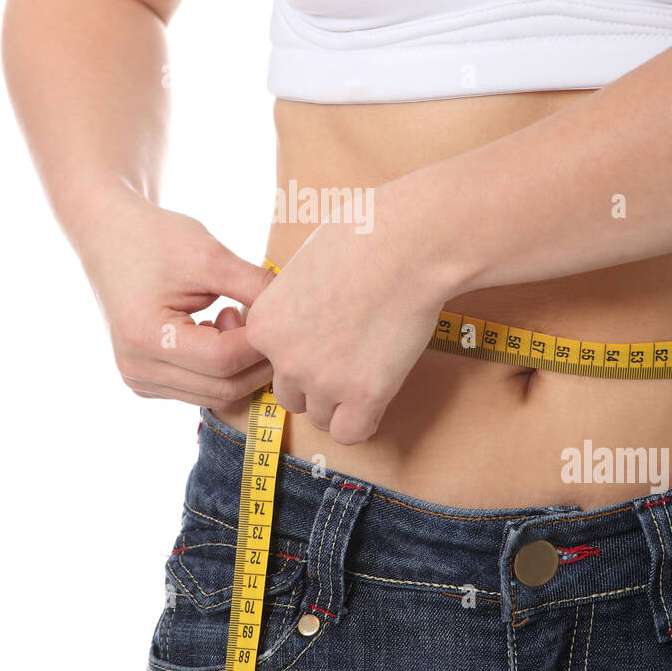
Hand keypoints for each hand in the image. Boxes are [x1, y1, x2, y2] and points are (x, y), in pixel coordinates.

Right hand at [79, 185, 275, 408]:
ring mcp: (138, 380)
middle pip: (223, 387)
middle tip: (264, 318)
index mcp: (145, 338)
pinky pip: (200, 389)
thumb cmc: (156, 238)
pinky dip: (221, 369)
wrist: (109, 235)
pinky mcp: (145, 381)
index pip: (224, 361)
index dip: (261, 343)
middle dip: (257, 359)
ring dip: (240, 365)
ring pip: (215, 394)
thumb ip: (256, 287)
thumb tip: (300, 313)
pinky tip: (216, 328)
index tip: (281, 315)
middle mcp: (136, 369)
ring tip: (233, 315)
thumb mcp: (210, 255)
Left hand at [244, 194, 446, 444]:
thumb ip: (292, 305)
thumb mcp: (304, 268)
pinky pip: (351, 433)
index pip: (270, 363)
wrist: (407, 243)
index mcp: (264, 324)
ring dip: (342, 400)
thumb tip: (301, 325)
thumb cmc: (362, 238)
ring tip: (370, 366)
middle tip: (352, 353)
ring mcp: (323, 380)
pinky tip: (378, 394)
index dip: (300, 354)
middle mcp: (285, 358)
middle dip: (318, 381)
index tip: (327, 338)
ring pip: (322, 416)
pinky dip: (364, 420)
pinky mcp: (364, 394)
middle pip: (292, 395)